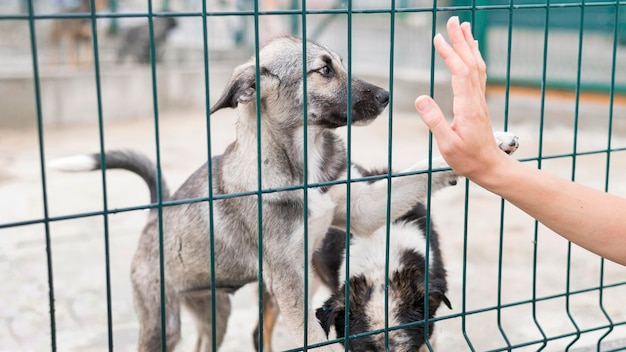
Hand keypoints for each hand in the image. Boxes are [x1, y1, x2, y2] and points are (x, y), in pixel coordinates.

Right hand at [414, 16, 506, 182]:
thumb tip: (420, 98)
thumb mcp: (447, 144)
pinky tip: (471, 51)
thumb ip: (434, 120)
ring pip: (476, 65)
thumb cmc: (467, 159)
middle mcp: (476, 99)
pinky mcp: (479, 102)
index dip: (450, 54)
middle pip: (470, 62)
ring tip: (464, 27)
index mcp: (467, 106)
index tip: (439, 38)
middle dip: (461, 40)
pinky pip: (478, 73)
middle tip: (453, 20)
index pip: (459, 72)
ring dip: (469, 45)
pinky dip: (473, 57)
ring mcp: (479, 99)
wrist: (489, 167)